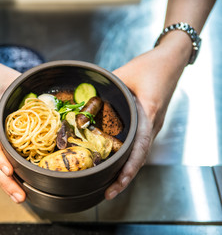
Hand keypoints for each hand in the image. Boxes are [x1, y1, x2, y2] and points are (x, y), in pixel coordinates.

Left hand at [105, 41, 186, 198]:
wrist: (171, 61)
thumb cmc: (152, 66)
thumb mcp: (125, 74)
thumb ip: (104, 88)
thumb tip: (83, 100)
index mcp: (148, 114)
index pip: (139, 147)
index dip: (128, 169)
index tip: (116, 185)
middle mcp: (152, 125)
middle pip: (139, 157)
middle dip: (124, 177)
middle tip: (107, 192)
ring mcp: (152, 126)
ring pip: (139, 154)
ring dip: (126, 170)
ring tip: (109, 184)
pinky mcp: (148, 123)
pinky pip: (138, 144)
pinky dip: (128, 157)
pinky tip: (115, 161)